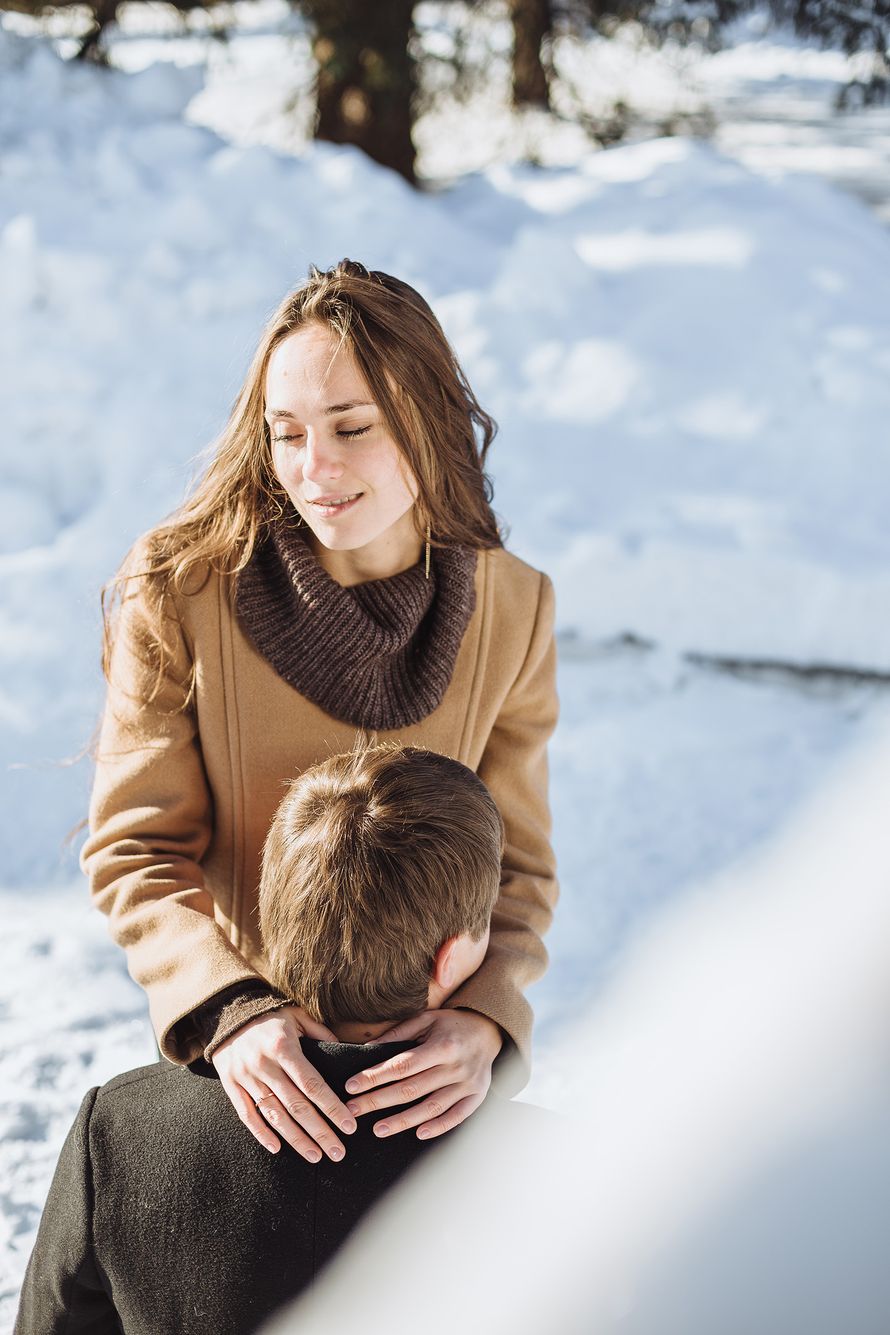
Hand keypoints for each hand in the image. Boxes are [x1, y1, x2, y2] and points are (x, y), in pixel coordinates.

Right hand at [213, 1005, 356, 1159]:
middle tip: (338, 1153)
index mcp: (284, 1047)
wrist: (227, 1012)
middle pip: (297, 1105)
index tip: (349, 1126)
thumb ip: (321, 1033)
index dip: (332, 1107)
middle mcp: (265, 1065)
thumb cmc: (271, 1015)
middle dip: (320, 1132)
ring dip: (296, 1139)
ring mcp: (246, 1077)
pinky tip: (277, 1148)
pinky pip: (247, 1114)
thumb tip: (345, 1051)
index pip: (312, 1084)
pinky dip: (261, 1134)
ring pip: (274, 1115)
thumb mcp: (298, 1015)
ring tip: (315, 1156)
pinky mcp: (231, 1085)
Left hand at [343, 1009, 502, 1140]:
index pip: (402, 1065)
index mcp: (442, 1045)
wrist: (489, 1030)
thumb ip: (399, 1033)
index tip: (351, 1086)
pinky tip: (418, 1134)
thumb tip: (368, 1048)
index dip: (375, 1077)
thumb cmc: (451, 1024)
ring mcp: (467, 1084)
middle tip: (353, 1111)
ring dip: (402, 1121)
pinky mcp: (476, 1097)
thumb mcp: (427, 1019)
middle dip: (378, 1101)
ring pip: (431, 1108)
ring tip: (377, 1129)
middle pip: (411, 1089)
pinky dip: (438, 1127)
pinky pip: (457, 1116)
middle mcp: (455, 1067)